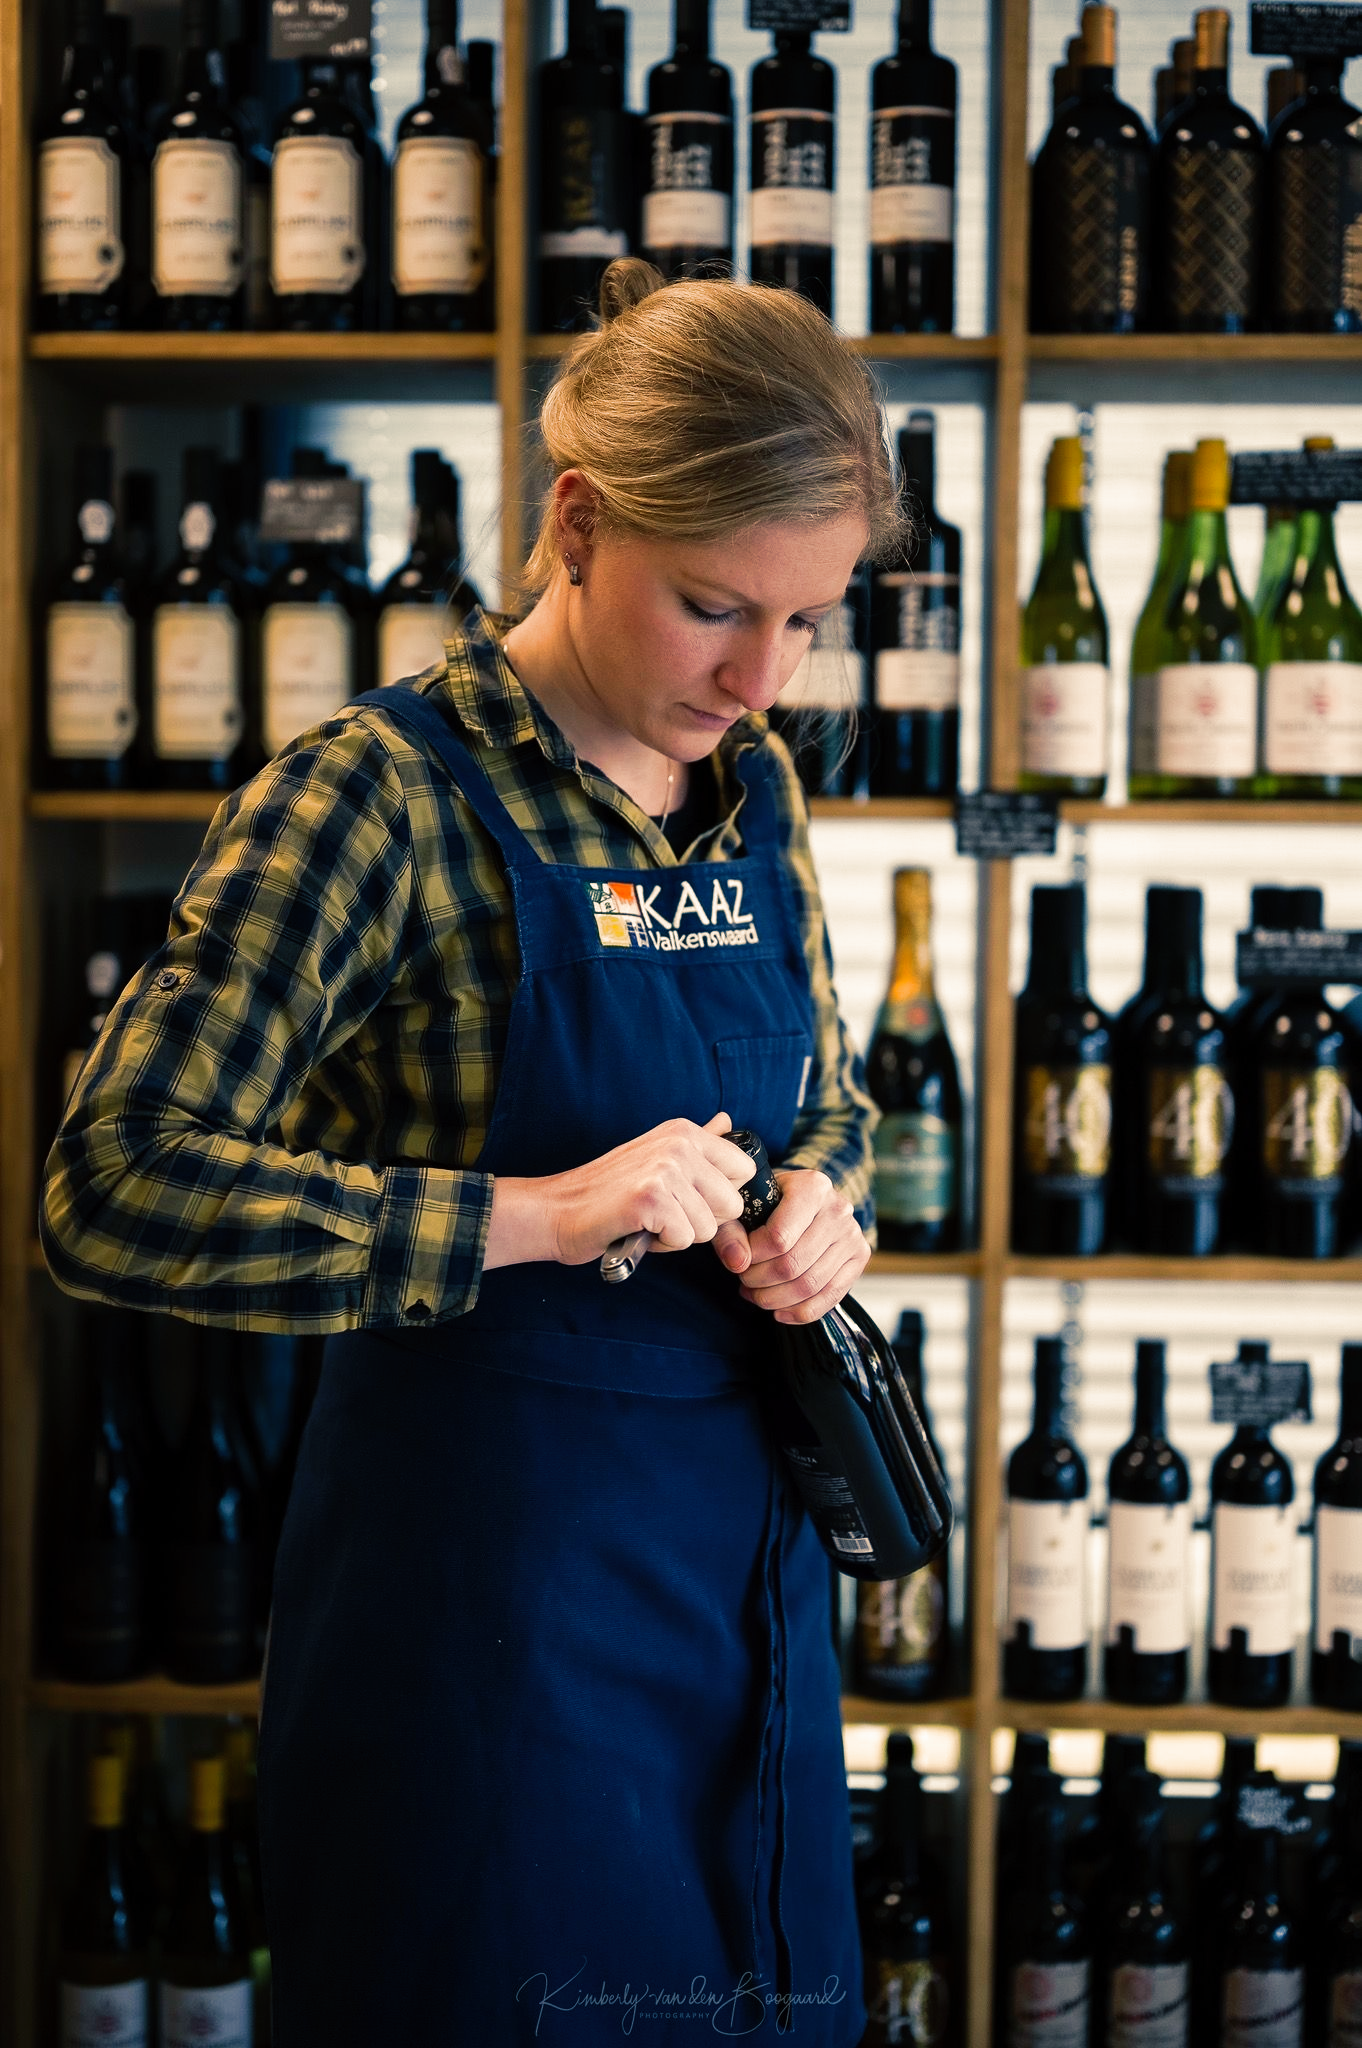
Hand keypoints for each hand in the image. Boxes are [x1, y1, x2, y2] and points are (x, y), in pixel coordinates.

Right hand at [487, 1112, 755, 1270]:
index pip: (744, 1170)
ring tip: (647, 1220)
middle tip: (663, 1213)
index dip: (719, 1197)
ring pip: (709, 1227)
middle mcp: (679, 1144)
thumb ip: (696, 1146)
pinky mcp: (650, 1199)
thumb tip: (727, 1123)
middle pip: (732, 1204)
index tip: (686, 1199)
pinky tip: (638, 1229)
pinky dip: (661, 1245)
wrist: (555, 1211)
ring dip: (678, 1235)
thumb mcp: (655, 1158)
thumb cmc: (607, 1193)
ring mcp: (665, 1169)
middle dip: (702, 1221)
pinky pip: (684, 1239)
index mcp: (684, 1132)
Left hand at [713, 1168, 870, 1325]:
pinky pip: (831, 1297)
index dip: (752, 1257)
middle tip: (744, 1281)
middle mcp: (838, 1209)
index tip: (739, 1259)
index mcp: (812, 1187)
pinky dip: (801, 1312)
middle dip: (760, 1281)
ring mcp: (852, 1234)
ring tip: (756, 1295)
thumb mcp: (747, 1204)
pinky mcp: (860, 1256)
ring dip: (776, 1299)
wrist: (807, 1198)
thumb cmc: (773, 1200)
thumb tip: (736, 1262)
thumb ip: (732, 1231)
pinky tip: (779, 1312)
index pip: (778, 1238)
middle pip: (793, 1265)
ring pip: (810, 1285)